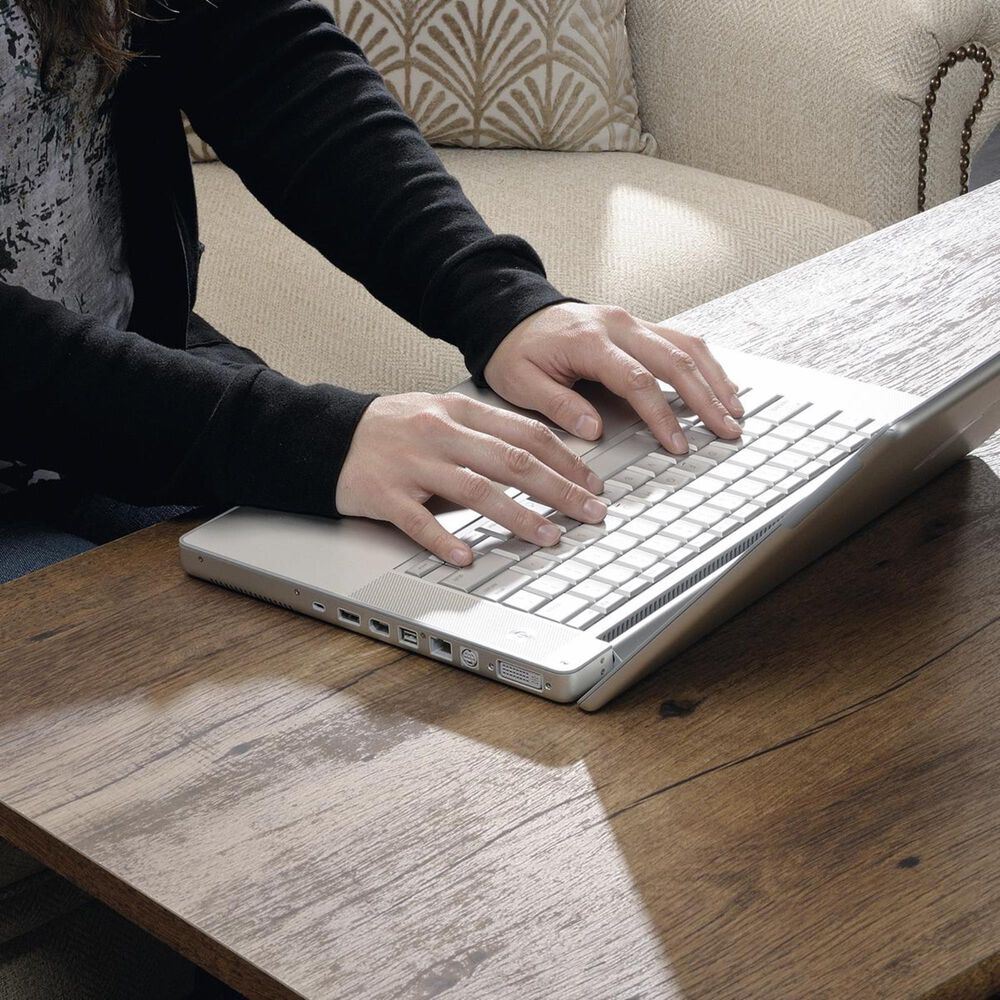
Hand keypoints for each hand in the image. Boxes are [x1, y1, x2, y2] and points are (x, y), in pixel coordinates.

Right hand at [336, 392, 608, 565]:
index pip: (525, 433)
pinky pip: (418, 521)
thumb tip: (541, 457)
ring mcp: (412, 464)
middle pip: (511, 461)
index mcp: (458, 411)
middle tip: (590, 512)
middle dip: (559, 489)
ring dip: (518, 516)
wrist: (328, 435)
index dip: (565, 460)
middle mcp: (440, 434)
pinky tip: (467, 556)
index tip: (592, 483)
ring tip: (549, 536)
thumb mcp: (441, 413)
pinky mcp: (384, 494)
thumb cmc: (393, 429)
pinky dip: (444, 540)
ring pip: (475, 491)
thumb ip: (485, 431)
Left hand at [483, 302, 744, 452]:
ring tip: (735, 411)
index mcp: (589, 341)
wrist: (511, 315)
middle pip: (674, 360)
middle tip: (726, 430)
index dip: (661, 415)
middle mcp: (617, 326)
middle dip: (705, 399)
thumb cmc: (516, 350)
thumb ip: (557, 405)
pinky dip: (705, 363)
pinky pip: (680, 340)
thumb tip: (592, 429)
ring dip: (714, 379)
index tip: (676, 443)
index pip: (636, 380)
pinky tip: (719, 385)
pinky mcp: (637, 325)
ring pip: (685, 346)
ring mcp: (631, 322)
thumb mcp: (521, 383)